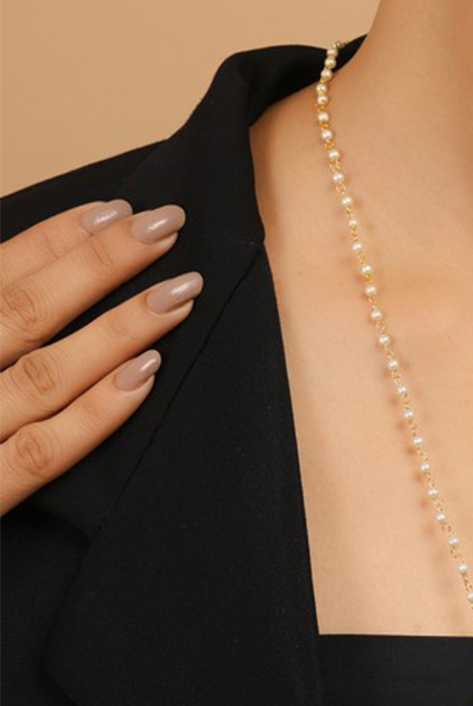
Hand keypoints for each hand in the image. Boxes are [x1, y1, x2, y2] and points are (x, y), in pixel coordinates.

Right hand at [0, 200, 201, 514]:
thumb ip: (0, 329)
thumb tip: (45, 275)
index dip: (57, 239)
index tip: (119, 209)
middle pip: (25, 310)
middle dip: (100, 263)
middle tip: (169, 224)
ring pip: (44, 374)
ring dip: (118, 330)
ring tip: (181, 292)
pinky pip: (41, 454)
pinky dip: (95, 414)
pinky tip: (147, 376)